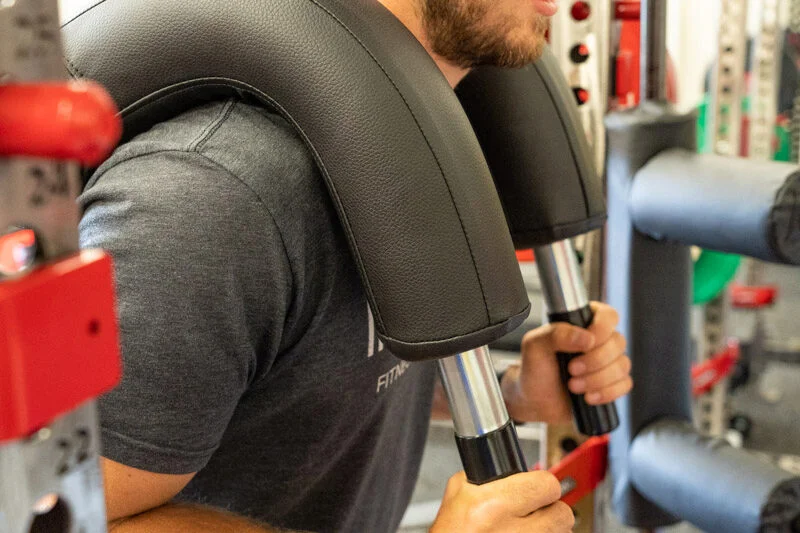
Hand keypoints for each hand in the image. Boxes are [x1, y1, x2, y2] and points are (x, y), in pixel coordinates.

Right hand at [430, 471, 573, 531]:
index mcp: (493, 506)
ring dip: (549, 528)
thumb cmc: (450, 531)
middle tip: (534, 509)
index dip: (542, 484)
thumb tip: (517, 469)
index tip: (536, 487)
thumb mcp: (458, 492)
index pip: (547, 485)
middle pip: (563, 513)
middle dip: (550, 509)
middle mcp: (512, 532)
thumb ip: (489, 476)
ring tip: (528, 527)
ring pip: (561, 532)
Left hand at [502, 302, 631, 423]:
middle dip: (594, 361)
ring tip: (573, 386)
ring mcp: (607, 362)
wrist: (535, 402)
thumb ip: (556, 333)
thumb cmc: (534, 370)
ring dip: (597, 379)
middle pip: (618, 342)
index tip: (587, 343)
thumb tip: (586, 337)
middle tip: (571, 369)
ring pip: (622, 365)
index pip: (608, 315)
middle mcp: (598, 340)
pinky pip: (625, 384)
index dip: (602, 329)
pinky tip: (588, 396)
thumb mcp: (535, 345)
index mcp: (581, 323)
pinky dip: (607, 392)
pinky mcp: (612, 383)